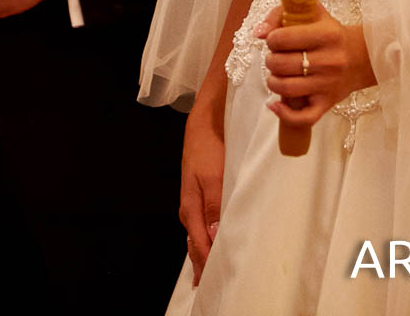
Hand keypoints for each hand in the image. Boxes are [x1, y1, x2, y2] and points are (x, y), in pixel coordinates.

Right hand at [180, 84, 226, 283]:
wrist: (205, 122)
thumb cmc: (209, 147)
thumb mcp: (214, 175)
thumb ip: (214, 206)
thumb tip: (214, 236)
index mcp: (191, 208)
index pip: (200, 246)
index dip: (208, 265)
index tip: (219, 282)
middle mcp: (190, 210)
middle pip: (196, 246)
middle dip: (204, 266)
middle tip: (214, 288)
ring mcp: (194, 203)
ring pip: (199, 237)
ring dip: (206, 254)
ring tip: (213, 275)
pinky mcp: (201, 196)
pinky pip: (203, 226)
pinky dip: (207, 240)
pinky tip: (213, 246)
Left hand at [257, 3, 374, 128]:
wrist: (363, 57)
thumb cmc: (331, 34)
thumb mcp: (312, 14)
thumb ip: (280, 15)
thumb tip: (257, 33)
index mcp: (326, 34)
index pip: (281, 38)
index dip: (271, 39)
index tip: (276, 40)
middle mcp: (329, 61)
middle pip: (280, 64)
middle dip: (270, 60)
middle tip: (277, 58)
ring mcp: (328, 84)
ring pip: (285, 88)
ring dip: (272, 81)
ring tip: (277, 75)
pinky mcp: (327, 103)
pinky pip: (302, 117)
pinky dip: (283, 114)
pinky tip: (275, 104)